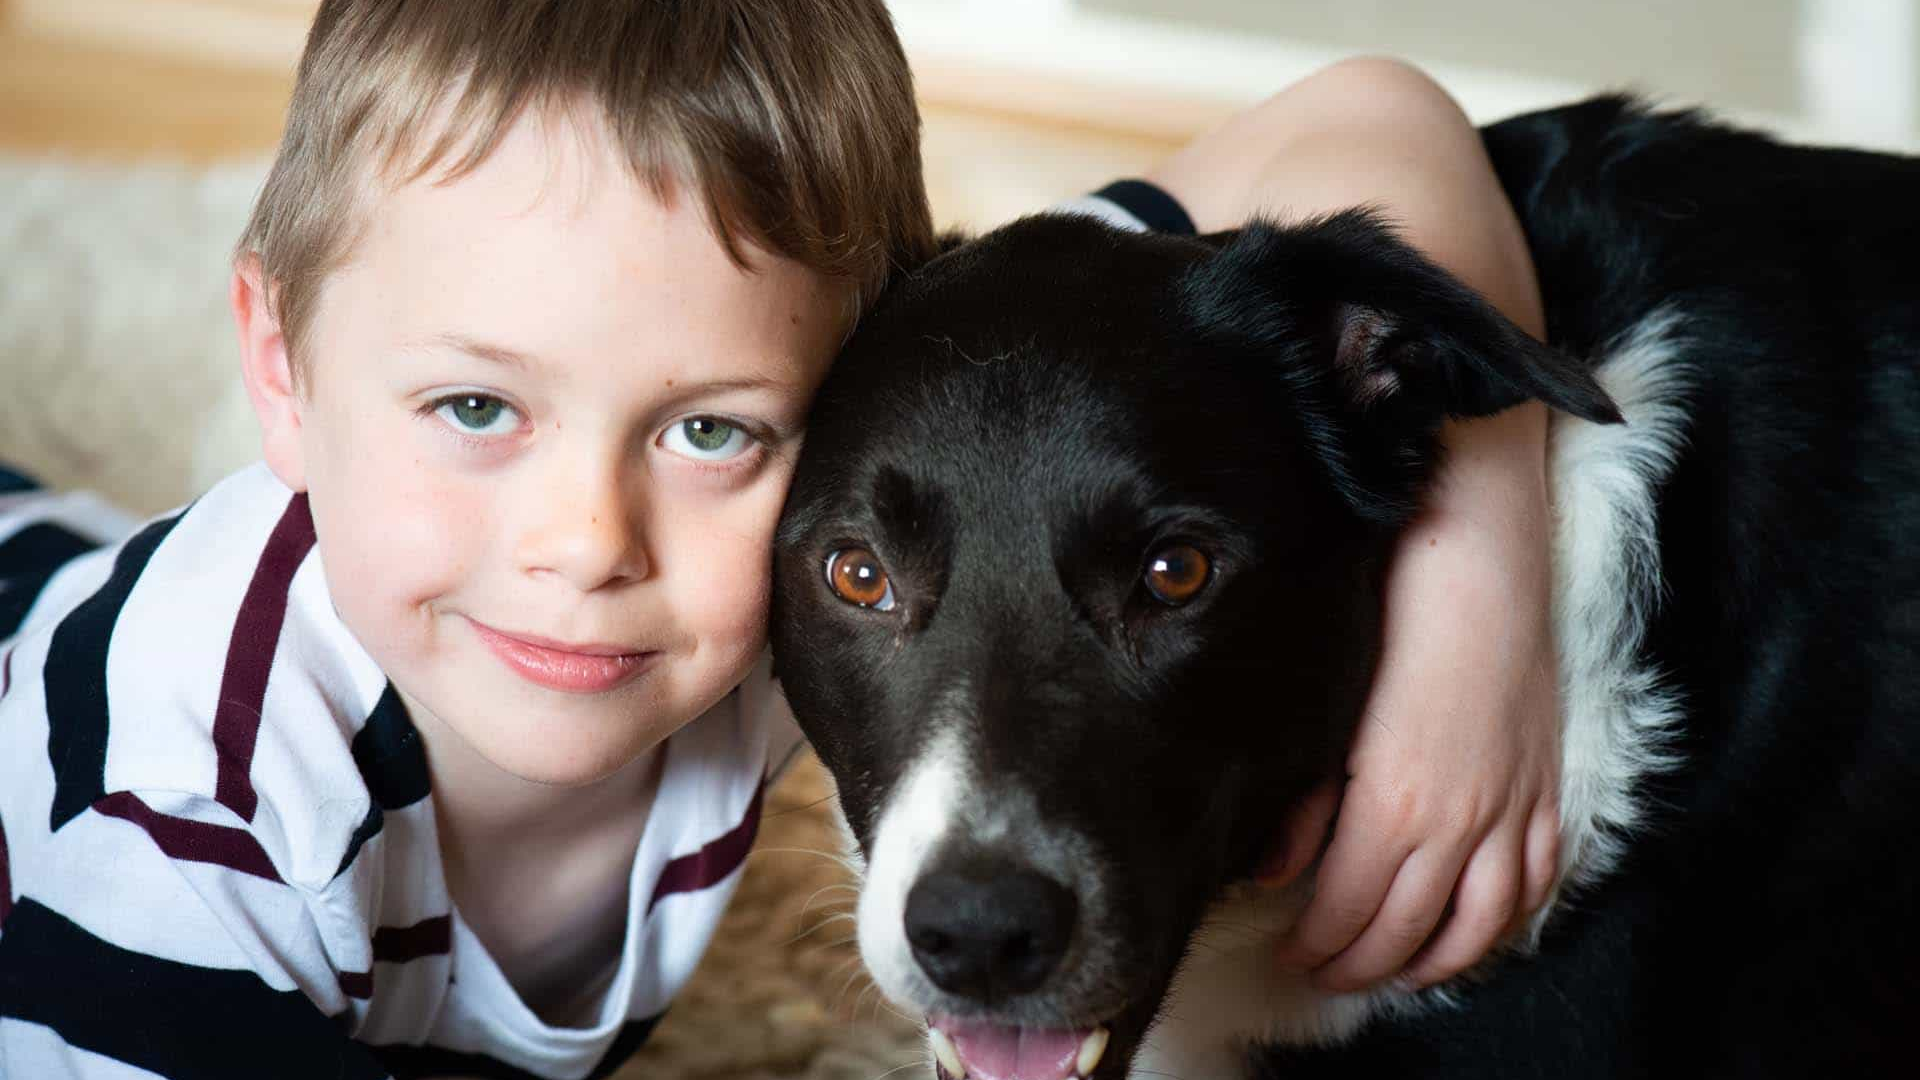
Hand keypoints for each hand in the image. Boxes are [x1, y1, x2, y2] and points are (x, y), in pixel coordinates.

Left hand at [1265, 402, 1562, 991]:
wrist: (1475, 550)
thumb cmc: (1391, 617)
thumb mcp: (1328, 709)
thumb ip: (1303, 801)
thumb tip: (1274, 871)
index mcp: (1392, 805)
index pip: (1348, 912)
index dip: (1318, 946)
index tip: (1292, 954)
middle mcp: (1459, 821)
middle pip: (1407, 930)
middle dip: (1360, 964)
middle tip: (1327, 973)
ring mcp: (1512, 806)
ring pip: (1479, 925)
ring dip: (1435, 962)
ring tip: (1397, 973)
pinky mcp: (1546, 784)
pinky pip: (1535, 883)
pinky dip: (1506, 925)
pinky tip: (1479, 933)